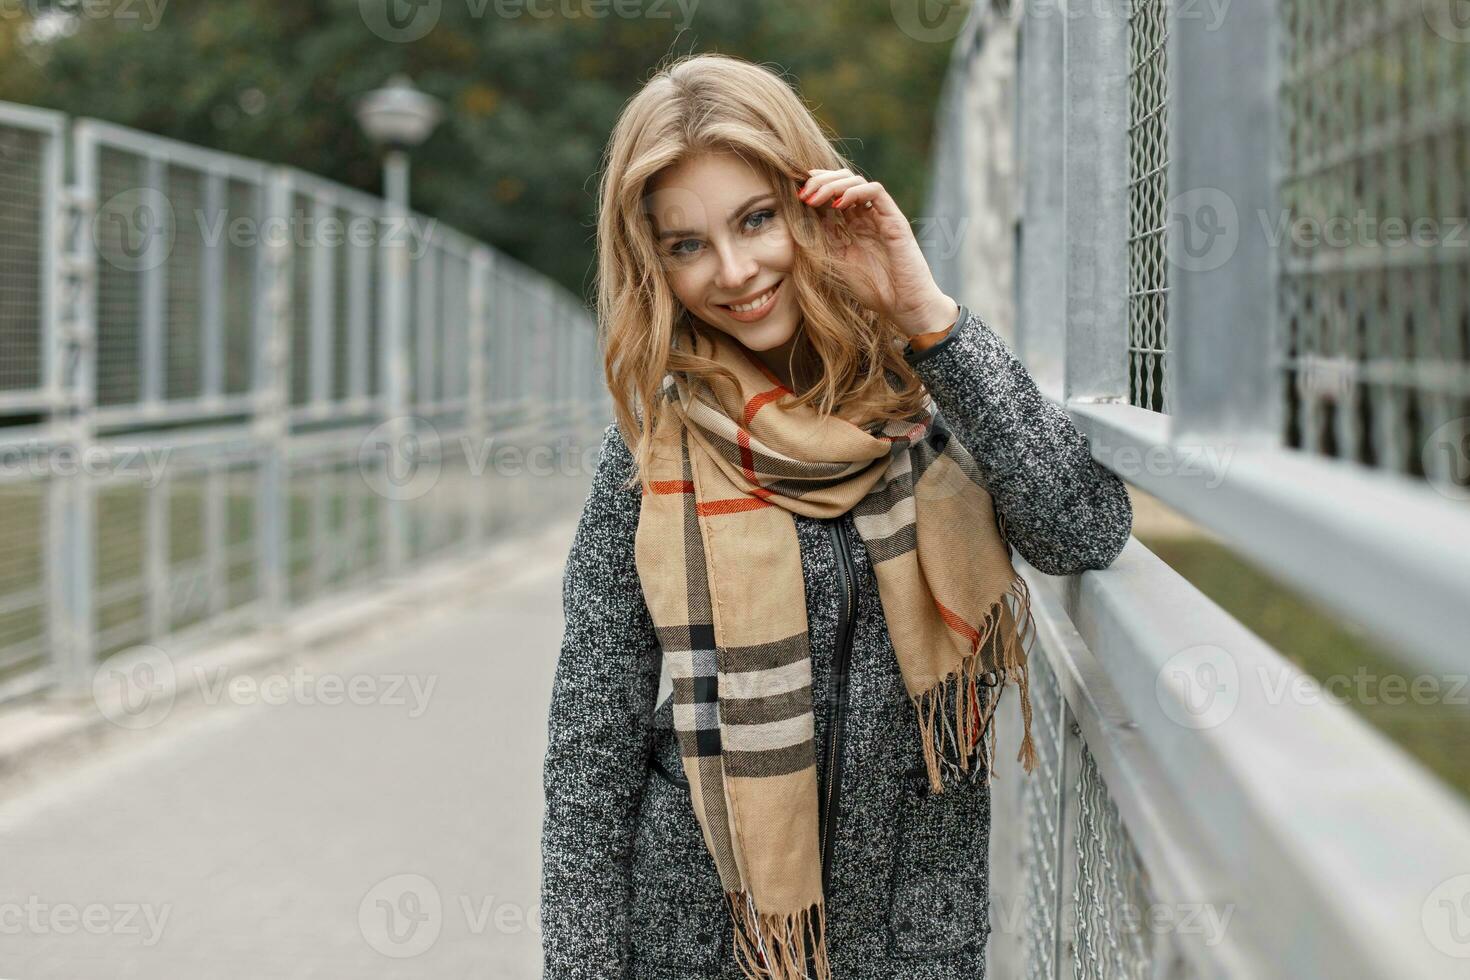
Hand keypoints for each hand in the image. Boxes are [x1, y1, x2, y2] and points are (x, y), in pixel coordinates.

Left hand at [797, 168, 959, 337]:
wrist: (904, 306)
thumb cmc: (874, 289)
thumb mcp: (838, 261)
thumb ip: (824, 239)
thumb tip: (802, 217)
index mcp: (853, 224)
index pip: (832, 193)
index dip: (814, 188)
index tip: (795, 194)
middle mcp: (867, 215)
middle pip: (843, 180)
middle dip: (820, 181)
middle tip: (803, 193)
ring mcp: (881, 216)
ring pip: (857, 181)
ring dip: (832, 184)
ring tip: (814, 197)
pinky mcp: (894, 219)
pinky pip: (875, 192)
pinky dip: (855, 191)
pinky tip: (838, 204)